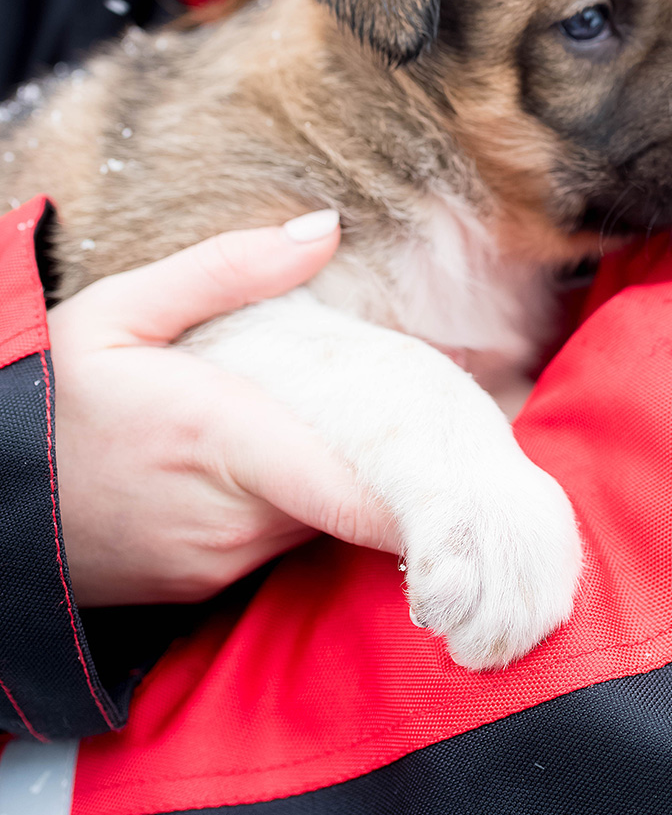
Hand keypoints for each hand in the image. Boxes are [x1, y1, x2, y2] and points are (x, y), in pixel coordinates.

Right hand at [48, 212, 399, 606]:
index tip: (484, 460)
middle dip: (398, 458)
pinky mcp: (202, 586)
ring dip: (351, 478)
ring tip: (368, 419)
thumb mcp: (123, 309)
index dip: (435, 492)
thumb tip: (325, 228)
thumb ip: (229, 270)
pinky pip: (282, 542)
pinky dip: (305, 504)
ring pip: (323, 521)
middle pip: (357, 498)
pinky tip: (302, 459)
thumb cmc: (45, 395)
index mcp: (224, 441)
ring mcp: (217, 562)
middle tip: (438, 402)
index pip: (363, 493)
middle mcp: (231, 520)